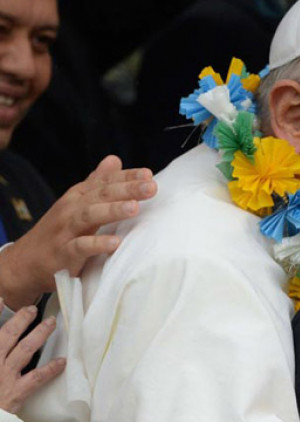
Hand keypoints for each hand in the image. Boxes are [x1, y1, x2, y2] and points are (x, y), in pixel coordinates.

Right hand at [0, 156, 155, 308]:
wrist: (26, 262)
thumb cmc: (60, 231)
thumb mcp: (77, 204)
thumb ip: (97, 183)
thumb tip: (114, 159)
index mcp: (78, 197)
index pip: (104, 182)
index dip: (126, 177)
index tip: (149, 174)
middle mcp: (71, 209)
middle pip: (101, 195)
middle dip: (127, 189)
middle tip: (151, 187)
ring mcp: (66, 231)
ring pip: (89, 216)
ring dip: (112, 211)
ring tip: (135, 207)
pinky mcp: (63, 253)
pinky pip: (80, 247)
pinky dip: (97, 244)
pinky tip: (115, 243)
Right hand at [0, 303, 64, 413]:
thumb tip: (1, 312)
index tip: (3, 300)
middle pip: (7, 335)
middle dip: (21, 320)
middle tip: (33, 308)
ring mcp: (4, 376)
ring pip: (25, 350)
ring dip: (39, 334)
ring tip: (51, 323)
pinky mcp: (16, 392)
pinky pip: (36, 377)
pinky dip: (50, 369)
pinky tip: (62, 362)